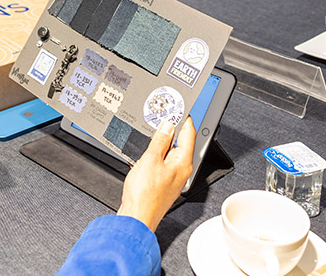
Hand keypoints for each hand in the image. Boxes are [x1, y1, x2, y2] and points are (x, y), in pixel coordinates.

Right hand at [118, 117, 195, 231]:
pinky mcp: (162, 183)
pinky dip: (156, 153)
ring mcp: (172, 177)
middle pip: (181, 143)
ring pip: (170, 152)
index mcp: (183, 163)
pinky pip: (162, 162)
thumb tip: (168, 125)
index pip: (189, 134)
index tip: (180, 108)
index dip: (184, 118)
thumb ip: (160, 140)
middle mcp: (181, 171)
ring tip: (153, 130)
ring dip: (162, 141)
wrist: (136, 217)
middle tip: (164, 115)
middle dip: (172, 128)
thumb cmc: (145, 195)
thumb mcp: (150, 159)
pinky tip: (146, 150)